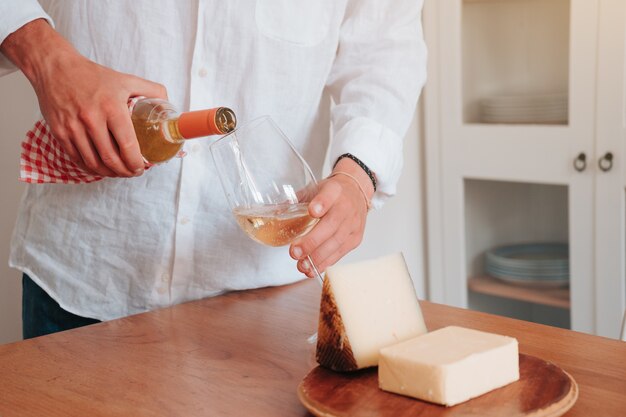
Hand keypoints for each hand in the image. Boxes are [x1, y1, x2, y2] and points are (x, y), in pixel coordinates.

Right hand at [1, 19, 166, 176]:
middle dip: (125, 171)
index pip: (127, 145)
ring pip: (93, 162)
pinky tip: (100, 167)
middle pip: (111, 158)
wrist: (55, 68)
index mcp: (112, 107)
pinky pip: (77, 158)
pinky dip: (90, 167)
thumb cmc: (92, 75)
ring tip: (119, 172)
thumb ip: (151, 90)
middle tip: (133, 173)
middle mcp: (91, 119)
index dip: (136, 163)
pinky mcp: (59, 132)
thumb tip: (168, 104)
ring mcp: (73, 127)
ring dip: (109, 173)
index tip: (142, 167)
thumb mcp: (126, 79)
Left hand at [289, 158, 373, 276]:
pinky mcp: (354, 239)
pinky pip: (339, 253)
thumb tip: (275, 213)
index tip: (312, 211)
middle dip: (312, 241)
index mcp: (334, 191)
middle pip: (331, 225)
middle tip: (294, 252)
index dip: (321, 204)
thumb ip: (297, 200)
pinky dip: (325, 263)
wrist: (357, 193)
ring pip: (336, 243)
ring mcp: (352, 225)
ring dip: (316, 257)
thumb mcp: (315, 189)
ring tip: (301, 265)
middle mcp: (346, 207)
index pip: (329, 196)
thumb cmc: (332, 193)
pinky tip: (312, 269)